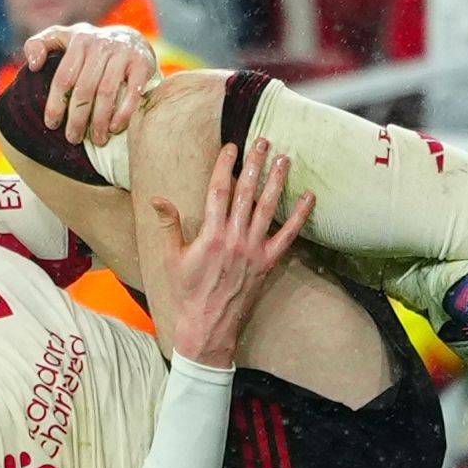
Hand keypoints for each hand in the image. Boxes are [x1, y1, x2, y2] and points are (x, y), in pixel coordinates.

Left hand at [21, 23, 161, 145]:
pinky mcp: (142, 63)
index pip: (63, 77)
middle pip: (84, 89)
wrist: (132, 38)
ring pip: (106, 92)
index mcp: (79, 41)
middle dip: (77, 119)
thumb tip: (33, 65)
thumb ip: (38, 44)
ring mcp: (123, 53)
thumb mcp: (62, 37)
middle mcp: (100, 45)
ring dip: (100, 121)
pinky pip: (132, 92)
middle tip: (73, 139)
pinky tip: (116, 128)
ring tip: (97, 140)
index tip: (52, 125)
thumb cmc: (89, 46)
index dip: (55, 103)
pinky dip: (124, 112)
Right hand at [155, 142, 305, 370]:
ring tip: (284, 159)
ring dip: (276, 182)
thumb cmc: (188, 291)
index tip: (231, 147)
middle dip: (254, 164)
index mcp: (210, 235)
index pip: (219, 191)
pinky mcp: (268, 263)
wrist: (208, 326)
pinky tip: (308, 197)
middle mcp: (234, 239)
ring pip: (268, 208)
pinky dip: (299, 216)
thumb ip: (169, 225)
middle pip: (246, 193)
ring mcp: (254, 251)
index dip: (225, 166)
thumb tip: (159, 197)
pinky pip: (288, 236)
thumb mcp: (171, 257)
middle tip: (263, 141)